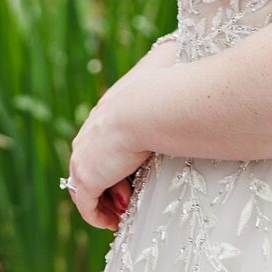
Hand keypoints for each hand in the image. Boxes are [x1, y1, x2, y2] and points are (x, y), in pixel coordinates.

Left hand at [66, 35, 178, 231]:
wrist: (151, 107)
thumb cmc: (168, 87)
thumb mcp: (172, 71)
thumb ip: (175, 67)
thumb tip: (187, 51)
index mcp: (109, 112)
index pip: (104, 139)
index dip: (118, 159)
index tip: (134, 173)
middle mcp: (91, 133)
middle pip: (91, 163)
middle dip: (110, 183)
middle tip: (130, 197)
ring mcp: (85, 155)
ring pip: (86, 186)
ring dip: (106, 200)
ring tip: (127, 210)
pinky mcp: (87, 177)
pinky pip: (86, 204)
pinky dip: (98, 215)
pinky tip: (116, 221)